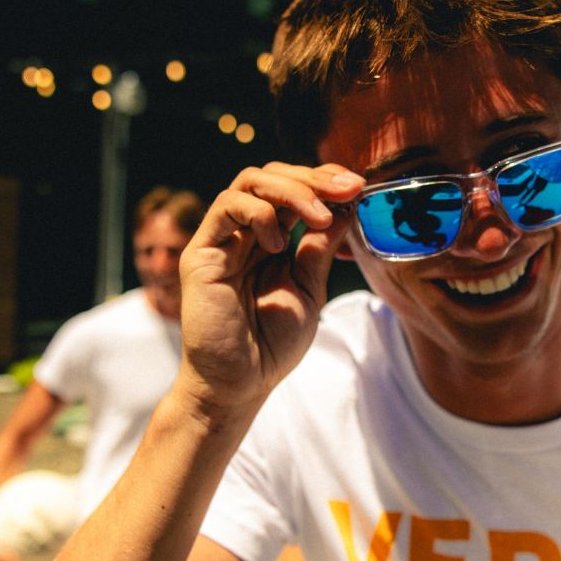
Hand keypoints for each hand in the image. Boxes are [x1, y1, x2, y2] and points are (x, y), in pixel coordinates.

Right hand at [174, 162, 362, 421]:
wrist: (240, 384)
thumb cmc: (272, 344)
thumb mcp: (309, 287)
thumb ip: (320, 246)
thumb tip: (345, 206)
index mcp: (271, 240)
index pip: (293, 190)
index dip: (324, 180)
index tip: (358, 187)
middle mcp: (244, 233)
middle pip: (272, 177)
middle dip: (314, 177)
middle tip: (347, 189)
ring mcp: (222, 239)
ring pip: (250, 182)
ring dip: (292, 190)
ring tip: (319, 216)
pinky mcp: (202, 252)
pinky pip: (227, 206)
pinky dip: (260, 212)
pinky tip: (277, 243)